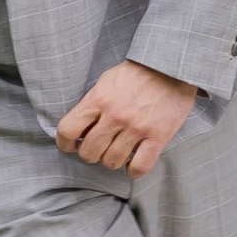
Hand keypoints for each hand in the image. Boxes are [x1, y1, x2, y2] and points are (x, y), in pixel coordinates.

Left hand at [54, 61, 196, 177]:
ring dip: (111, 162)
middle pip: (89, 151)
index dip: (64, 143)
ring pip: (111, 161)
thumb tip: (80, 126)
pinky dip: (133, 171)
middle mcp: (115, 115)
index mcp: (99, 99)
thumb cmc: (138, 73)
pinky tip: (132, 163)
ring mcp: (137, 127)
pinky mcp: (158, 135)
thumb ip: (93, 102)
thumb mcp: (107, 80)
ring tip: (117, 154)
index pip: (68, 129)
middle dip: (90, 155)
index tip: (70, 146)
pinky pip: (139, 166)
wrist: (171, 65)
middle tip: (98, 150)